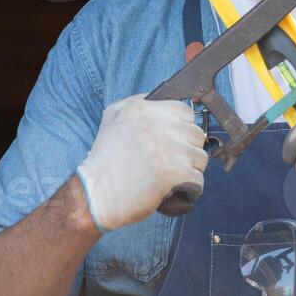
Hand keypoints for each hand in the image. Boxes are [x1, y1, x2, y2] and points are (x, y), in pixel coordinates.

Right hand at [76, 97, 207, 230]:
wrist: (94, 195)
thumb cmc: (105, 161)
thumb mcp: (113, 117)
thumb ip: (139, 102)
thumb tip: (165, 100)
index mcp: (142, 109)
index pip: (185, 112)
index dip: (182, 129)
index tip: (173, 142)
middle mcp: (156, 125)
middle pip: (196, 134)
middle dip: (187, 150)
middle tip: (170, 162)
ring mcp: (167, 149)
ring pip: (200, 158)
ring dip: (189, 170)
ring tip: (170, 177)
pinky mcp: (173, 173)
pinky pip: (198, 180)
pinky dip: (189, 189)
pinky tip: (173, 190)